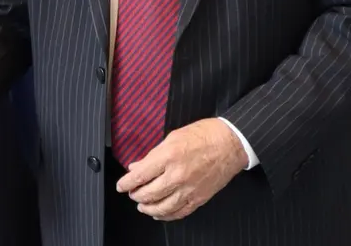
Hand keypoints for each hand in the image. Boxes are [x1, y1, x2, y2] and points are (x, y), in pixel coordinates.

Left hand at [116, 119, 248, 220]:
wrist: (229, 144)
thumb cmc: (203, 135)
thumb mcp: (172, 137)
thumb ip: (153, 154)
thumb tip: (137, 166)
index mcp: (168, 156)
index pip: (140, 175)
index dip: (127, 183)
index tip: (120, 186)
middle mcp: (177, 175)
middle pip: (148, 193)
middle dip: (136, 195)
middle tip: (131, 193)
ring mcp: (188, 190)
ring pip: (162, 207)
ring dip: (148, 208)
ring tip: (141, 206)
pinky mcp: (198, 199)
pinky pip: (178, 212)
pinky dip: (166, 216)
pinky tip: (160, 214)